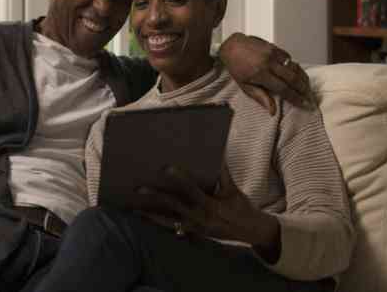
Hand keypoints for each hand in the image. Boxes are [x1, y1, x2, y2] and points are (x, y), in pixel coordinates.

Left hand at [136, 165, 276, 247]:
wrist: (251, 231)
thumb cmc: (241, 206)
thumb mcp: (233, 189)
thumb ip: (223, 173)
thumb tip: (217, 151)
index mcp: (211, 205)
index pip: (192, 190)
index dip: (180, 179)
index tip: (166, 168)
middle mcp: (200, 218)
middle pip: (173, 206)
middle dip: (155, 197)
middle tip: (139, 188)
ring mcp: (195, 228)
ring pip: (168, 221)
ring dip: (150, 215)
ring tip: (134, 208)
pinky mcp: (193, 234)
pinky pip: (172, 228)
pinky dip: (158, 223)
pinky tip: (144, 217)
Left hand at [218, 33, 312, 114]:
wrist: (232, 46)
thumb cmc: (236, 67)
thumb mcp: (245, 85)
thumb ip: (260, 97)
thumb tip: (272, 111)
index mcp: (260, 74)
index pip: (283, 88)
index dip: (295, 98)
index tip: (304, 104)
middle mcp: (269, 63)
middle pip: (293, 78)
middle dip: (304, 89)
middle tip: (310, 97)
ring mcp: (273, 53)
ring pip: (294, 67)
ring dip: (303, 78)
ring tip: (308, 87)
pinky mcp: (275, 47)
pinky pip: (289, 58)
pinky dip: (295, 67)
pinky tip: (297, 74)